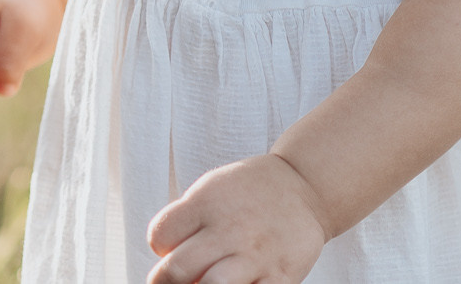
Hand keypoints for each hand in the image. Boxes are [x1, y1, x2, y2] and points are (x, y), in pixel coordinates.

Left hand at [146, 155, 328, 283]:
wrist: (301, 187)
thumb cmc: (245, 193)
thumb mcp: (208, 192)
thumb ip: (186, 222)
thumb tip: (167, 261)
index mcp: (204, 205)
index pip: (160, 236)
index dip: (160, 248)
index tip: (169, 251)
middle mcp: (227, 230)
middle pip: (177, 269)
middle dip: (166, 282)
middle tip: (175, 281)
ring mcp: (255, 256)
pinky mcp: (282, 276)